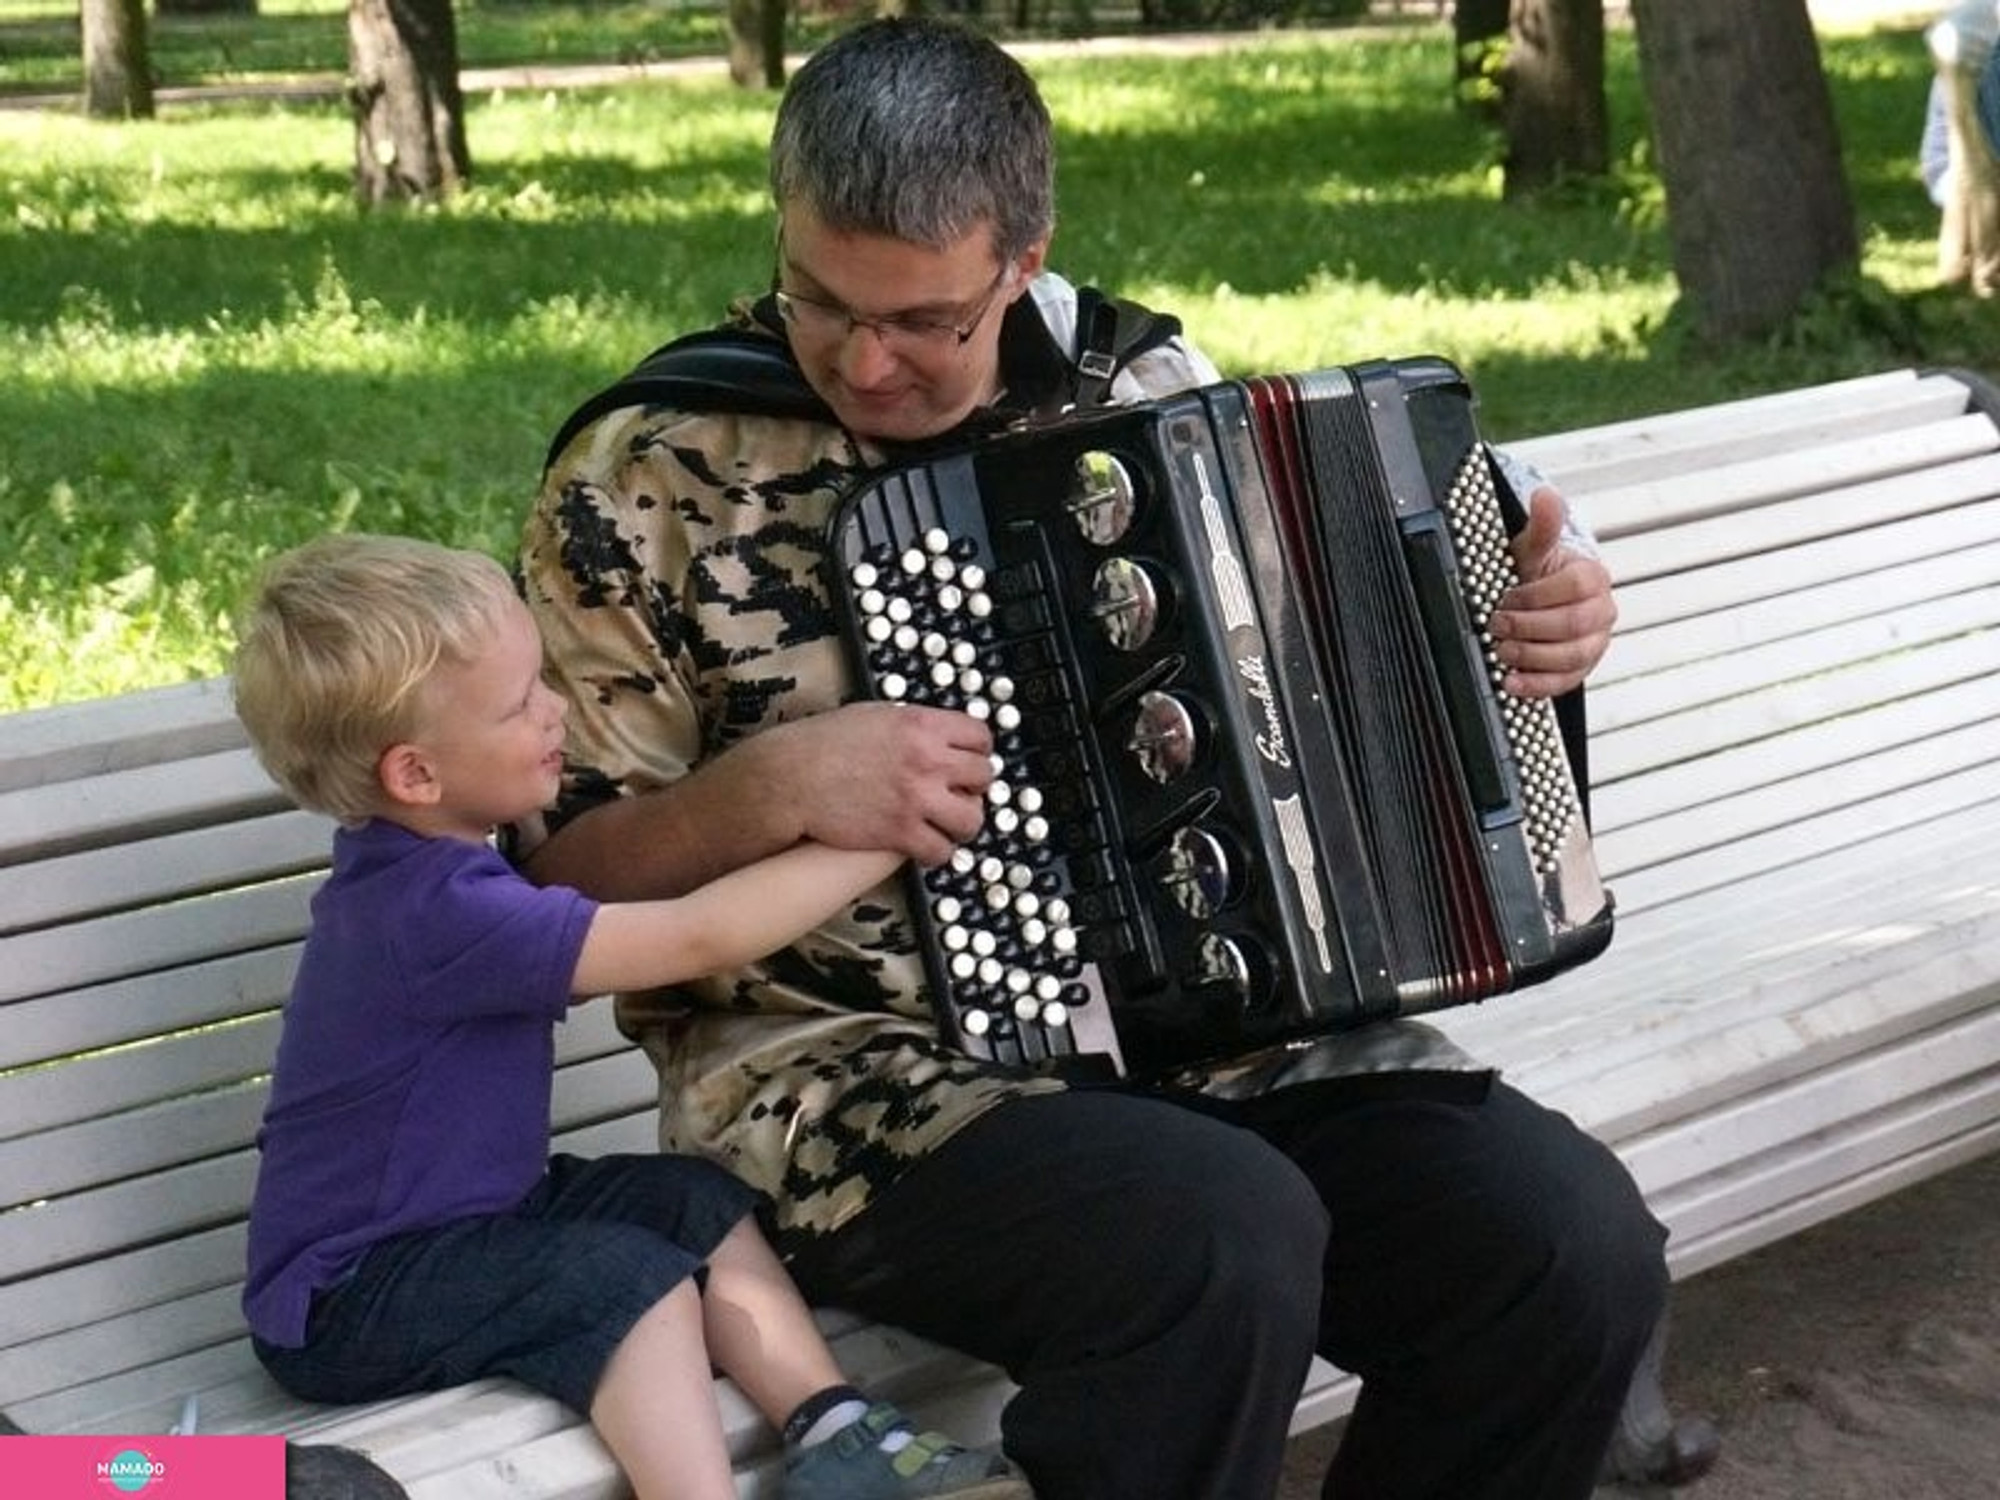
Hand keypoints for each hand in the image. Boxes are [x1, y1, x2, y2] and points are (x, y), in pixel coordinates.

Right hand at [771, 702, 993, 866]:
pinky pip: (942, 851)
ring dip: (963, 822)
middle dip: (973, 786)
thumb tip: (931, 731)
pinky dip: (938, 852)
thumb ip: (910, 724)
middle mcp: (927, 760)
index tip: (972, 760)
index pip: (981, 736)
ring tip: (948, 824)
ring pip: (972, 819)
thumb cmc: (820, 744)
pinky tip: (926, 846)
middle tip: (959, 793)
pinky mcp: (901, 833)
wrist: (790, 778)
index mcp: (921, 725)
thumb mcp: (873, 715)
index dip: (979, 751)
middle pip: (984, 776)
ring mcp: (917, 798)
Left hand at [1488, 485, 1616, 698]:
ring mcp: (1594, 642)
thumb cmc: (1537, 573)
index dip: (1536, 594)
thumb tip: (1545, 495)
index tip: (1507, 597)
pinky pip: (1565, 682)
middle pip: (1572, 624)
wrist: (1540, 599)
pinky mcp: (1581, 668)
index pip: (1575, 586)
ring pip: (1572, 656)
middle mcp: (1601, 611)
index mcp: (1593, 578)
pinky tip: (1511, 682)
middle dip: (1529, 626)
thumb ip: (1542, 527)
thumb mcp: (1533, 549)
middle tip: (1496, 624)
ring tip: (1501, 650)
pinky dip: (1536, 685)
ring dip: (1531, 655)